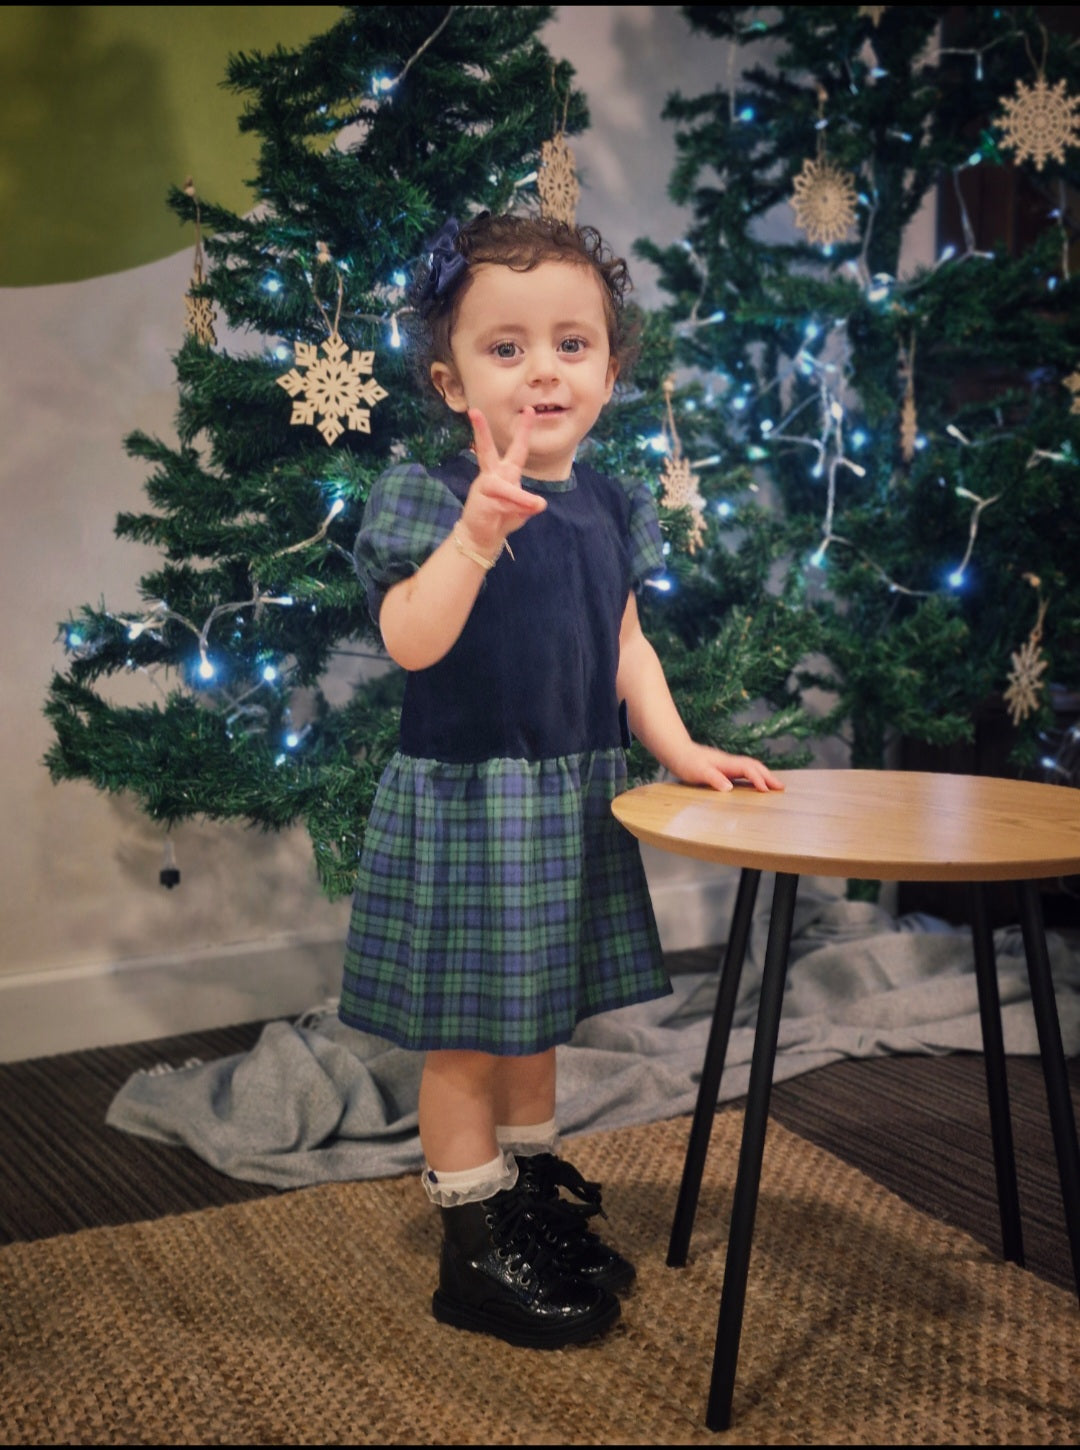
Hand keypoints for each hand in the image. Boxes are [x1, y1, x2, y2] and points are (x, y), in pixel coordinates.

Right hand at [458, 407, 546, 554]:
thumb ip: (528, 504)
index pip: (517, 448)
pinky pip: (504, 506)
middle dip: (481, 432)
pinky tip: (524, 516)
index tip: (529, 410)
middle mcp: (493, 475)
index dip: (524, 430)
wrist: (482, 536)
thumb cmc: (502, 518)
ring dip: (519, 498)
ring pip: (503, 487)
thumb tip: (539, 504)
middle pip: (486, 450)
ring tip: (538, 505)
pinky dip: (517, 512)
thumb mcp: (522, 510)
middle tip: (474, 411)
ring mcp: (485, 488)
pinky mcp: (482, 503)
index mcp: (506, 472)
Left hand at [673, 744, 784, 793]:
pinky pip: (745, 771)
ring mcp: (728, 764)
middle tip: (782, 788)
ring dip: (764, 776)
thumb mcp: (697, 772)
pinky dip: (755, 776)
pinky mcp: (724, 768)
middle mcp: (730, 762)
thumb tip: (729, 787)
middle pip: (755, 766)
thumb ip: (713, 778)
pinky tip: (757, 784)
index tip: (766, 790)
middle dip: (769, 776)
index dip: (758, 779)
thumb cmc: (686, 762)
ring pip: (751, 768)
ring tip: (776, 786)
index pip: (748, 769)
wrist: (677, 751)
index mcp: (726, 763)